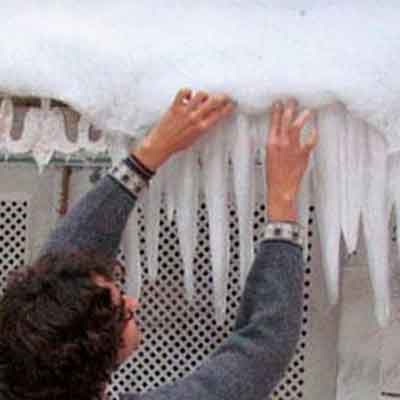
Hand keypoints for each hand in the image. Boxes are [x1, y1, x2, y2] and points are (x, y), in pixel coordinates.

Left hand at [132, 88, 234, 170]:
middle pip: (214, 101)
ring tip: (201, 98)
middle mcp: (195, 118)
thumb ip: (203, 126)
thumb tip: (210, 116)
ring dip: (204, 95)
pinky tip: (188, 96)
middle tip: (223, 96)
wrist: (161, 144)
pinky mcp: (175, 107)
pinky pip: (184, 92)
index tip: (231, 103)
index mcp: (202, 127)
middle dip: (221, 97)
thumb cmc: (177, 143)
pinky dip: (188, 91)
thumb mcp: (196, 138)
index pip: (219, 114)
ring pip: (200, 94)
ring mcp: (185, 111)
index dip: (228, 107)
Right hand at [266, 99, 317, 220]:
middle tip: (293, 100)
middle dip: (290, 108)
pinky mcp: (303, 153)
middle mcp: (282, 142)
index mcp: (271, 143)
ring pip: (298, 126)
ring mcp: (293, 147)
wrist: (281, 188)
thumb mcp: (269, 156)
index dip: (277, 110)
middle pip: (286, 120)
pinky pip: (310, 141)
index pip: (274, 122)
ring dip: (302, 116)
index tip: (279, 103)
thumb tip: (279, 136)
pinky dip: (313, 135)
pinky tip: (315, 130)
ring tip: (307, 111)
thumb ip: (275, 144)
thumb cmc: (274, 175)